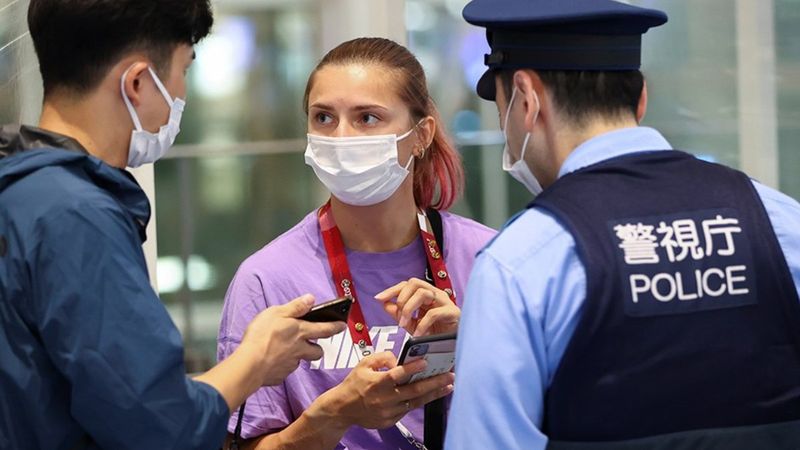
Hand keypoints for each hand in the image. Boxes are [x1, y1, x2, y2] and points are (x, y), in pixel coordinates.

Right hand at [240, 294, 345, 385]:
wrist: (250, 364)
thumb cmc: (261, 336)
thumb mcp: (277, 313)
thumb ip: (295, 307)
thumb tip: (311, 299)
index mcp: (301, 332)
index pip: (325, 329)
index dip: (336, 327)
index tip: (343, 326)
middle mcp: (300, 349)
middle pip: (317, 352)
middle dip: (318, 348)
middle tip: (313, 345)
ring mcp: (290, 364)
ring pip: (300, 361)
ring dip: (298, 357)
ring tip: (286, 351)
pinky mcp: (280, 376)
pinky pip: (284, 370)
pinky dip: (280, 366)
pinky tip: (271, 361)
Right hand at [313, 352, 454, 429]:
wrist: (343, 409)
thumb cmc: (355, 383)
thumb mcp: (364, 364)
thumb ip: (383, 357)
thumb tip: (400, 361)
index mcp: (376, 383)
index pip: (396, 375)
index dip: (411, 369)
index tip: (426, 362)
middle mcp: (384, 399)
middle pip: (413, 391)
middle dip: (434, 382)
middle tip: (450, 375)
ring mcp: (388, 412)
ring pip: (415, 402)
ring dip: (433, 394)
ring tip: (448, 386)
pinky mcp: (390, 421)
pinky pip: (408, 409)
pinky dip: (420, 401)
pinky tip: (431, 394)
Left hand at [375, 278, 459, 335]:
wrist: (453, 348)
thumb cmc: (435, 334)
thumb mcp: (412, 324)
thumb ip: (398, 314)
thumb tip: (385, 303)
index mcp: (426, 295)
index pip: (407, 284)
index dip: (392, 290)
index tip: (378, 298)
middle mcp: (435, 294)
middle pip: (414, 283)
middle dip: (401, 298)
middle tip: (398, 318)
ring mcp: (445, 301)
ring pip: (423, 293)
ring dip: (409, 309)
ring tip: (404, 325)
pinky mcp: (453, 313)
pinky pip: (434, 313)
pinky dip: (422, 324)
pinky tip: (417, 334)